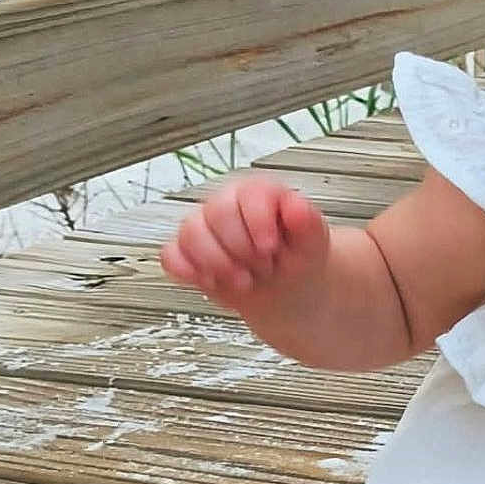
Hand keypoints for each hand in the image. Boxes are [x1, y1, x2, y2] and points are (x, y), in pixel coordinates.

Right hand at [160, 174, 328, 310]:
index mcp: (259, 194)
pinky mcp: (187, 254)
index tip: (272, 248)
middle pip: (216, 212)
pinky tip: (212, 281)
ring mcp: (203, 228)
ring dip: (218, 263)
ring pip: (191, 232)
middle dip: (241, 248)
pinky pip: (171, 255)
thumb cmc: (298, 258)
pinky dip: (188, 271)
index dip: (259, 223)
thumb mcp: (313, 242)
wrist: (288, 289)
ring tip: (244, 281)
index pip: (248, 194)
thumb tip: (298, 207)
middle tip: (263, 267)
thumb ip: (307, 222)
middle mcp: (226, 205)